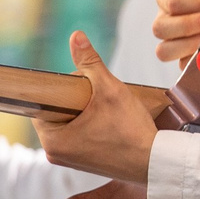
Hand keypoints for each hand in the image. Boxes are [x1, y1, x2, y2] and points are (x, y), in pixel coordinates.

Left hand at [34, 31, 158, 183]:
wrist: (156, 162)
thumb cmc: (131, 131)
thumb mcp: (109, 90)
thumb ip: (90, 63)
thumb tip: (76, 36)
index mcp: (52, 141)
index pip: (43, 103)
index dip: (63, 88)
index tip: (82, 84)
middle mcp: (55, 154)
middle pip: (57, 112)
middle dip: (76, 99)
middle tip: (98, 96)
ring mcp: (69, 160)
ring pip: (69, 122)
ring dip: (85, 110)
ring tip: (107, 109)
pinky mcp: (84, 162)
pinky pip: (80, 134)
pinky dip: (92, 123)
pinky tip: (110, 121)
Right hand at [154, 0, 199, 62]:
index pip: (171, 2)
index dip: (195, 5)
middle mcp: (165, 18)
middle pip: (159, 28)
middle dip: (188, 26)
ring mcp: (172, 41)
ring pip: (164, 51)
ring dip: (190, 46)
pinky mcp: (183, 59)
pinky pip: (181, 67)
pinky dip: (198, 61)